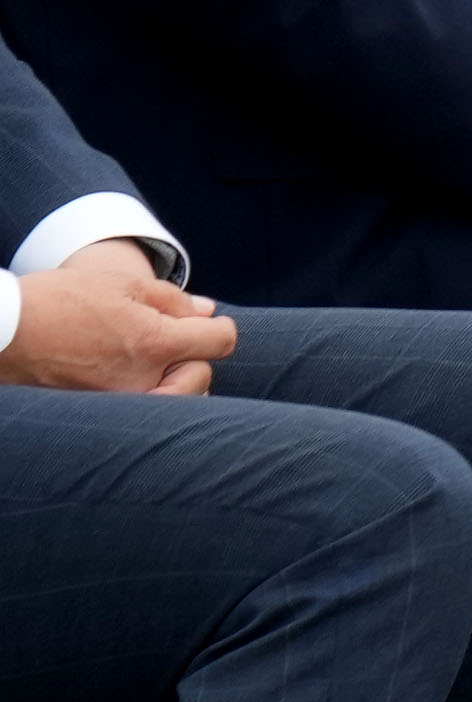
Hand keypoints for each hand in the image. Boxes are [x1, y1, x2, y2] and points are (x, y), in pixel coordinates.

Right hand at [0, 239, 233, 395]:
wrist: (2, 332)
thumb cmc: (57, 301)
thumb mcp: (120, 285)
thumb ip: (172, 300)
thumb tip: (206, 311)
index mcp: (153, 342)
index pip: (220, 342)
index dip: (219, 328)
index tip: (206, 323)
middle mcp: (140, 380)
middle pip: (201, 378)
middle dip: (195, 359)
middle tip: (171, 342)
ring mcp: (118, 403)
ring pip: (172, 401)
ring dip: (172, 384)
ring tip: (149, 363)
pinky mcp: (95, 416)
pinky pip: (139, 413)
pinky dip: (143, 399)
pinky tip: (126, 377)